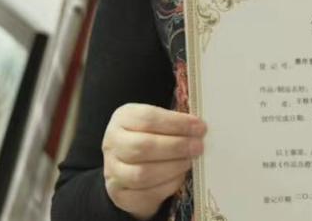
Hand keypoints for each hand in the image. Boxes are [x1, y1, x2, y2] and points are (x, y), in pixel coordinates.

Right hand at [102, 103, 205, 217]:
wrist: (128, 167)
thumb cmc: (149, 138)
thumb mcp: (157, 123)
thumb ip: (174, 124)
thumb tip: (199, 129)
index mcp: (123, 118)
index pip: (148, 118)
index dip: (176, 123)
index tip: (199, 127)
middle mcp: (112, 143)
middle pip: (143, 146)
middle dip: (176, 147)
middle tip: (198, 147)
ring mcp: (113, 170)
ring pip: (142, 173)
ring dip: (172, 168)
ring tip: (189, 162)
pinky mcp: (119, 193)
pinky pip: (145, 193)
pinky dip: (167, 186)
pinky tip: (179, 177)